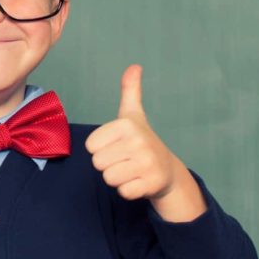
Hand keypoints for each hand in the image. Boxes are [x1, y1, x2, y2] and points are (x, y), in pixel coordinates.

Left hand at [84, 64, 204, 220]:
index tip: (118, 146)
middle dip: (108, 165)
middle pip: (98, 163)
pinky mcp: (151, 184)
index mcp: (127, 124)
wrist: (168, 170)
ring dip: (118, 178)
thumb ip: (130, 91)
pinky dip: (128, 191)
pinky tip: (139, 181)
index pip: (91, 146)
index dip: (101, 149)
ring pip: (109, 178)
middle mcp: (138, 142)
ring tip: (131, 169)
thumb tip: (134, 66)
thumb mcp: (134, 115)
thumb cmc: (142, 141)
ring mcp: (147, 163)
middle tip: (125, 160)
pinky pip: (123, 192)